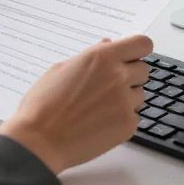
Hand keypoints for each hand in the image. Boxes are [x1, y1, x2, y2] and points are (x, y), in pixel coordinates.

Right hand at [0, 34, 152, 174]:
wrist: (39, 140)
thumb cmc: (44, 104)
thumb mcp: (62, 68)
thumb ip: (91, 55)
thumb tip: (108, 45)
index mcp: (102, 57)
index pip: (142, 44)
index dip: (137, 51)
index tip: (130, 57)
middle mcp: (118, 76)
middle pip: (143, 70)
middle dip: (130, 75)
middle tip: (109, 85)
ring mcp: (125, 102)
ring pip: (139, 95)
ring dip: (126, 98)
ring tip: (99, 107)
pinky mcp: (127, 126)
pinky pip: (134, 116)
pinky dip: (122, 119)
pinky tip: (100, 122)